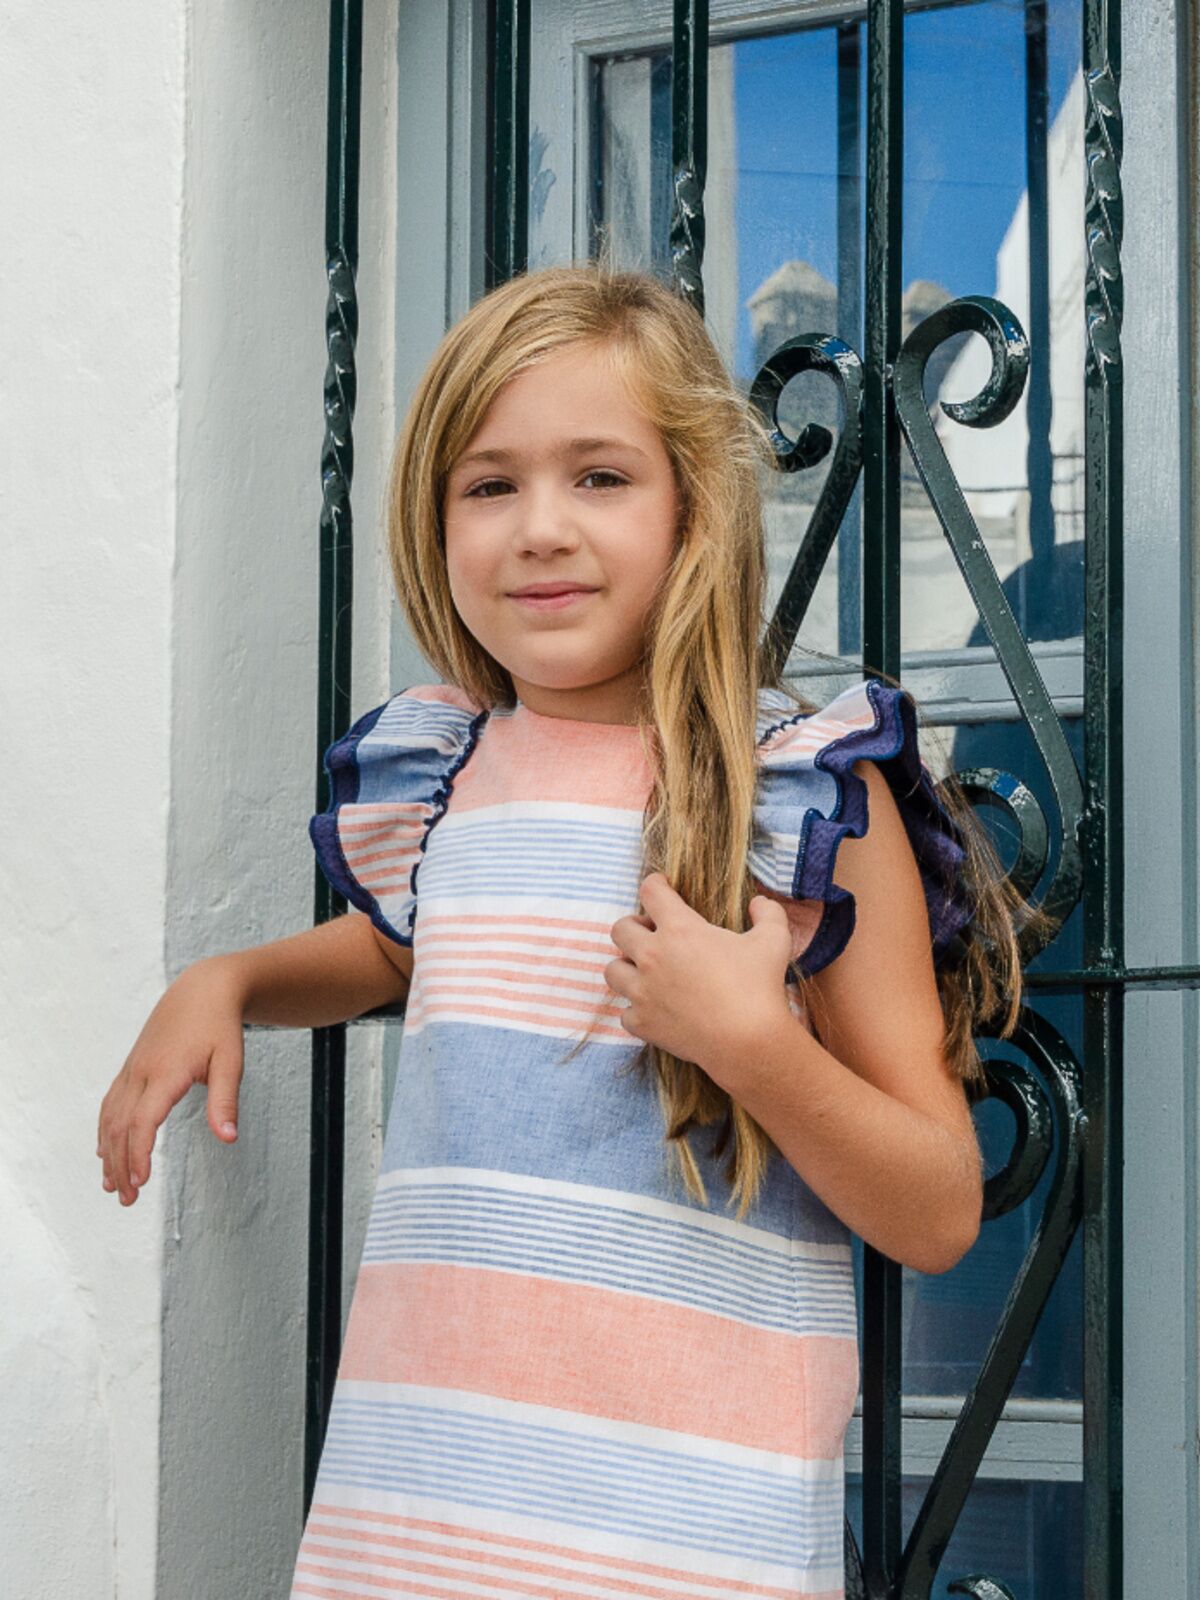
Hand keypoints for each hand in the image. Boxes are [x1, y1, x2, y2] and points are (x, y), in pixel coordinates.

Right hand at [97, 959, 245, 1206]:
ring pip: (110, 1117)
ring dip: (109, 1153)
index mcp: (166, 1072)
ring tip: (113, 1186)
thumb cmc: (220, 1026)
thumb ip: (225, 1100)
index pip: (143, 1121)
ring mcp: (132, 1069)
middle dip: (121, 1165)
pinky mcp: (131, 1067)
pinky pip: (110, 1104)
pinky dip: (105, 1131)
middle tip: (127, 1200)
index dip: (138, 1153)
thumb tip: (228, 1138)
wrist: (202, 989)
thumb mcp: (231, 1061)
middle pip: (120, 1126)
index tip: (140, 1182)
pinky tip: (104, 1151)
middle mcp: (142, 1072)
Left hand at [606, 872, 794, 1083]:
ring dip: (627, 967)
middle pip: (620, 929)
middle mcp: (653, 956)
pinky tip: (654, 1009)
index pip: (651, 891)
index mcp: (680, 929)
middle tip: (652, 935)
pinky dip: (636, 1009)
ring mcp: (643, 991)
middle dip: (634, 927)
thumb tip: (760, 902)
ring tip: (646, 972)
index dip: (655, 884)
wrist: (748, 1041)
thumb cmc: (759, 987)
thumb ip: (768, 913)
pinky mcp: (642, 1022)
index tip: (661, 888)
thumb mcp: (773, 940)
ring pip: (613, 970)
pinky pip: (624, 1012)